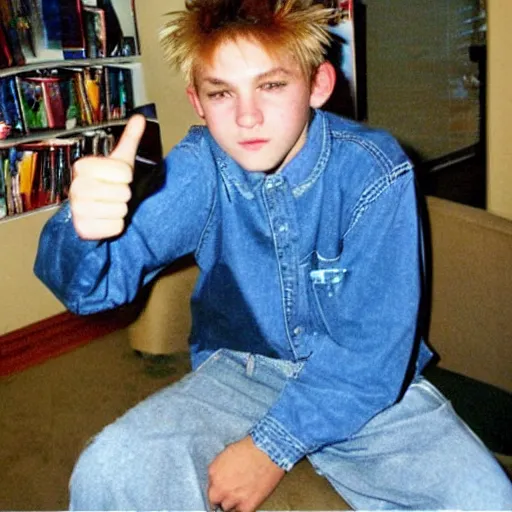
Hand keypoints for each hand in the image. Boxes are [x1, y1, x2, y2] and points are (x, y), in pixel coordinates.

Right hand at [69, 114, 145, 239]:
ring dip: (122, 211)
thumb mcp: (121, 161)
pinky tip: (106, 220)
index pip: (123, 171)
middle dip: (125, 196)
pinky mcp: (83, 229)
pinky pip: (116, 227)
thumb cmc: (109, 184)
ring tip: (111, 207)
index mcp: (83, 166)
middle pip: (123, 192)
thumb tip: (139, 117)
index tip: (119, 178)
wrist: (93, 212)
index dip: (127, 176)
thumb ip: (129, 140)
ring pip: (120, 211)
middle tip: (115, 195)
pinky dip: (117, 227)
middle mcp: (76, 187)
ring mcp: (77, 209)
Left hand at [208, 436, 284, 511]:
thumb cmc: (252, 447)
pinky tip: (249, 496)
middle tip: (231, 490)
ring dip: (233, 501)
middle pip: (214, 499)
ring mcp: (232, 498)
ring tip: (243, 491)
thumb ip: (221, 468)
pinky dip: (244, 506)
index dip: (218, 485)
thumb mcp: (228, 453)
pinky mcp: (245, 506)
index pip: (210, 486)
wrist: (268, 451)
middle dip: (222, 495)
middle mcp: (220, 487)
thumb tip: (222, 475)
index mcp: (213, 472)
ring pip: (227, 508)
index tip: (223, 485)